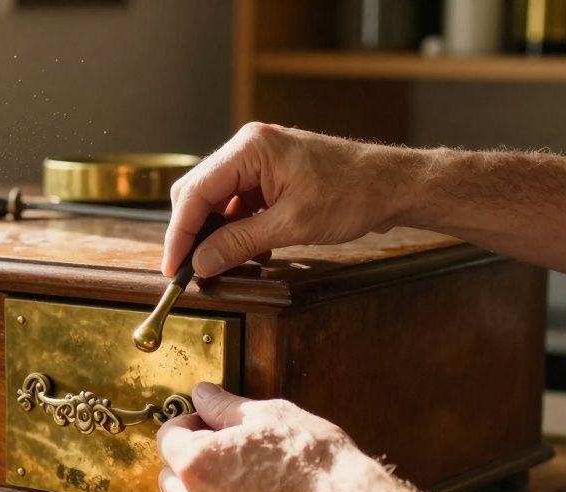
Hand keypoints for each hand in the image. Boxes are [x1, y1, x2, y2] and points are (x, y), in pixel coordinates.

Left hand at [156, 382, 390, 491]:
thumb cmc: (311, 460)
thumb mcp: (269, 415)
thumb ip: (224, 407)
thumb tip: (203, 395)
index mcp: (194, 464)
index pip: (167, 436)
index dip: (189, 423)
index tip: (211, 421)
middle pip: (169, 477)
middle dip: (189, 460)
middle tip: (227, 447)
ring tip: (244, 476)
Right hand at [162, 123, 417, 277]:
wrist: (392, 185)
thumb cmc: (352, 194)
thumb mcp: (291, 226)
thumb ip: (239, 243)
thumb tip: (201, 262)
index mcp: (250, 149)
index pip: (195, 192)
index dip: (179, 233)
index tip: (173, 266)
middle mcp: (249, 147)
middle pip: (199, 193)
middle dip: (194, 233)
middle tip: (192, 270)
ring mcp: (259, 160)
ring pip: (217, 200)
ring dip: (219, 234)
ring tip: (229, 263)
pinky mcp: (270, 174)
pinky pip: (239, 203)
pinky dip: (238, 229)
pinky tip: (253, 251)